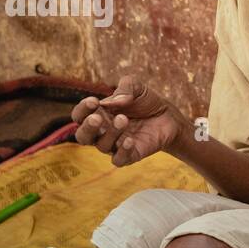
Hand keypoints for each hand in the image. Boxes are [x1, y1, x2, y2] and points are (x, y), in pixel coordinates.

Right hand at [71, 76, 185, 166]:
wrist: (169, 116)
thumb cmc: (146, 101)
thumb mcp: (137, 87)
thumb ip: (126, 87)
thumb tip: (115, 102)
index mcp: (98, 113)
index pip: (80, 115)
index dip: (82, 109)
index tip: (94, 101)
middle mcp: (102, 131)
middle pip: (83, 136)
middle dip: (87, 127)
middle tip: (97, 117)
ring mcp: (115, 145)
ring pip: (102, 146)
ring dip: (110, 133)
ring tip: (124, 119)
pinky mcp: (130, 155)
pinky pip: (118, 160)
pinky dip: (122, 152)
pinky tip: (130, 140)